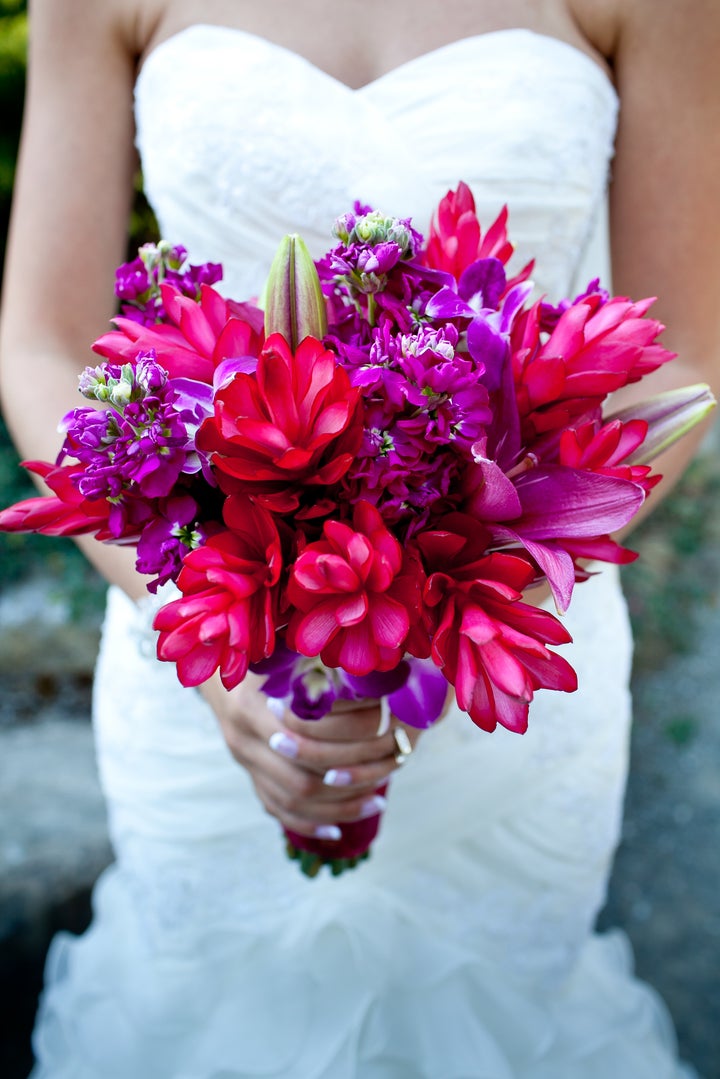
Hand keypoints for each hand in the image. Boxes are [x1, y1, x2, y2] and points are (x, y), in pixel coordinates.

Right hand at [200, 671, 420, 840]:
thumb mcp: (281, 653)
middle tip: (386, 781)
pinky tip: (336, 830)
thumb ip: (314, 668)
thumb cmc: (259, 656)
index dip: (343, 746)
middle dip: (347, 785)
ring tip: (375, 804)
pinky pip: (276, 809)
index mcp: (250, 708)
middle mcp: (243, 740)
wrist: (218, 672)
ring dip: (336, 808)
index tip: (380, 740)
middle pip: (299, 781)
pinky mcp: (248, 775)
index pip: (302, 741)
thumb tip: (369, 680)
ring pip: (291, 801)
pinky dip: (308, 823)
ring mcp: (244, 762)